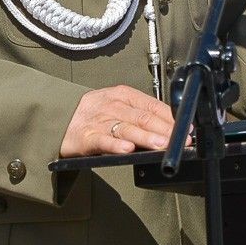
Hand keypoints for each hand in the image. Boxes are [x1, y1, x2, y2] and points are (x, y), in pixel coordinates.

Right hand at [60, 85, 177, 156]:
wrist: (58, 118)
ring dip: (146, 136)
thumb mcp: (118, 107)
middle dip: (164, 130)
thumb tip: (170, 127)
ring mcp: (99, 121)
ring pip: (126, 128)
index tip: (187, 129)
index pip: (152, 105)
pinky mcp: (85, 137)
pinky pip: (102, 140)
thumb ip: (141, 115)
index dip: (171, 118)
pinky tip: (127, 149)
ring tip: (160, 144)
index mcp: (123, 95)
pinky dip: (115, 145)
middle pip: (143, 117)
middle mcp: (112, 105)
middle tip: (180, 139)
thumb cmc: (93, 114)